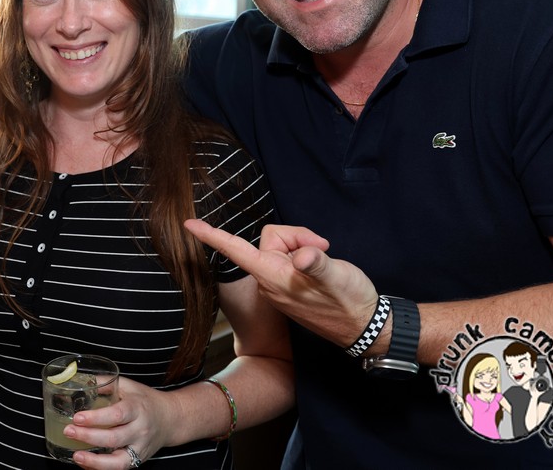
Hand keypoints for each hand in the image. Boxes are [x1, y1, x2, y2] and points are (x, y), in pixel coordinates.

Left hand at [62, 378, 170, 468]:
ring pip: (119, 461)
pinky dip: (101, 468)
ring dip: (95, 462)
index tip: (77, 417)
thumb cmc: (145, 400)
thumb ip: (105, 383)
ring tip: (76, 456)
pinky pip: (120, 469)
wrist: (170, 419)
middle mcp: (141, 430)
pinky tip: (86, 463)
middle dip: (89, 437)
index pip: (117, 415)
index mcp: (137, 408)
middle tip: (69, 431)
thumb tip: (79, 380)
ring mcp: (140, 448)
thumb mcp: (129, 386)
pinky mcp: (138, 460)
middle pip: (115, 438)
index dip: (96, 418)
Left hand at [184, 220, 379, 349]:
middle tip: (322, 247)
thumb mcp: (337, 278)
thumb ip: (316, 263)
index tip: (189, 224)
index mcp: (274, 277)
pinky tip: (320, 269)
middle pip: (269, 239)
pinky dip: (303, 256)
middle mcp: (270, 281)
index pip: (236, 250)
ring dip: (302, 246)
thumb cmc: (350, 302)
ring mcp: (278, 284)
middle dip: (296, 236)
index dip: (212, 236)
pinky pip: (287, 259)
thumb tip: (300, 255)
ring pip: (280, 248)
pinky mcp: (288, 285)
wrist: (363, 327)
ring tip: (323, 260)